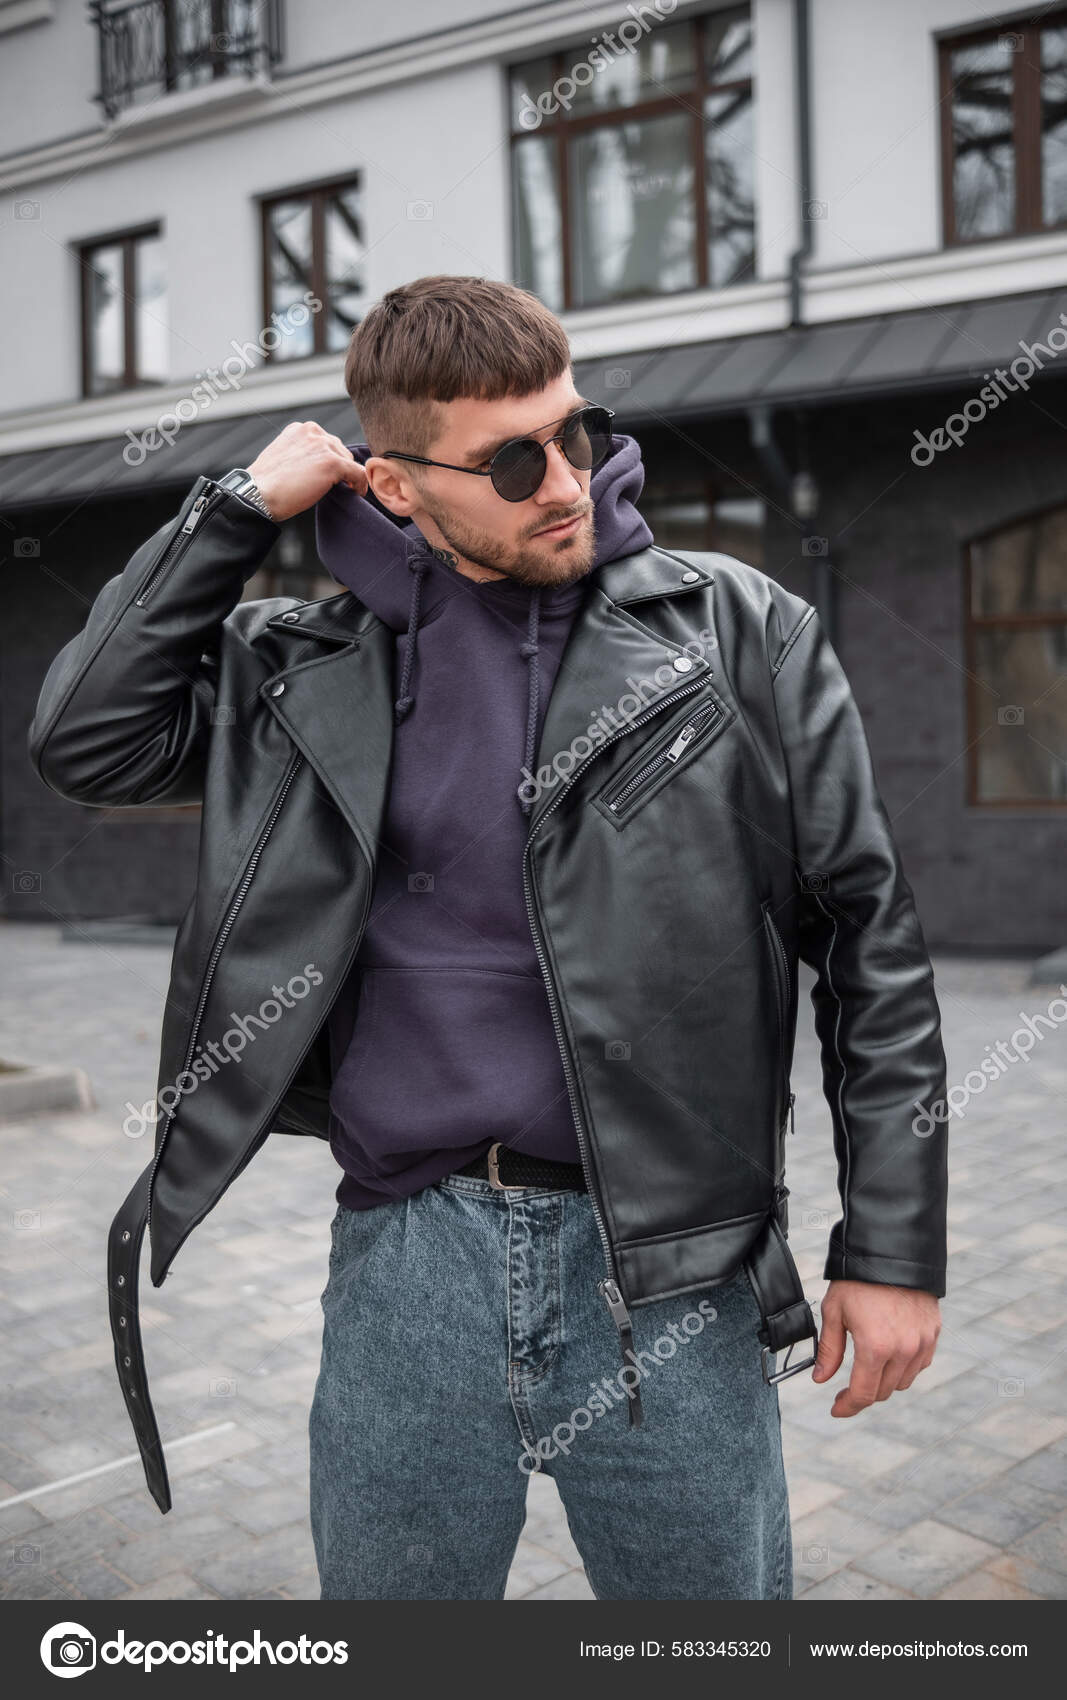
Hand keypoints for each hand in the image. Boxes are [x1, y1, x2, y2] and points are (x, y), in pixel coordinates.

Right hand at [247, 420, 367, 520]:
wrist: (258, 494)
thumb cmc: (267, 484)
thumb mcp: (284, 458)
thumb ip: (302, 455)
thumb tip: (319, 467)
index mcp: (300, 429)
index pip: (326, 442)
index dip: (330, 460)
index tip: (329, 476)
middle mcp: (312, 431)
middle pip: (340, 449)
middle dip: (339, 467)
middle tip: (335, 486)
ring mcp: (323, 445)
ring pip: (349, 461)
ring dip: (348, 476)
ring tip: (344, 490)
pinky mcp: (333, 462)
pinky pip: (358, 473)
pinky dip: (360, 484)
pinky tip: (356, 493)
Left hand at [812, 1279, 939, 1415]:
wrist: (891, 1251)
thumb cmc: (858, 1279)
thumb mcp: (834, 1311)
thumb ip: (828, 1350)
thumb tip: (820, 1379)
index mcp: (875, 1347)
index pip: (863, 1394)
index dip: (848, 1406)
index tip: (837, 1408)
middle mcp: (903, 1350)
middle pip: (883, 1392)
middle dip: (863, 1394)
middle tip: (846, 1388)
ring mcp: (922, 1343)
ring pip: (902, 1381)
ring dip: (884, 1381)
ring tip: (868, 1367)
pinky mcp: (933, 1334)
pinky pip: (919, 1364)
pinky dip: (904, 1367)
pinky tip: (890, 1355)